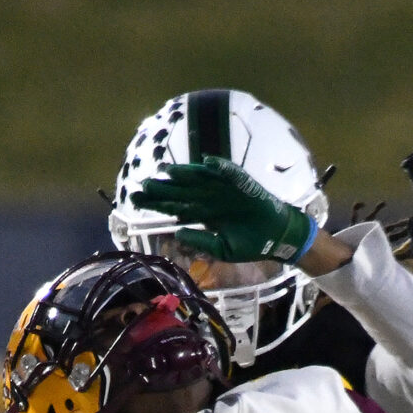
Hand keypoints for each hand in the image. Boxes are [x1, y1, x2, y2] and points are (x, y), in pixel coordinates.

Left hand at [130, 159, 317, 263]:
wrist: (277, 237)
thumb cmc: (250, 243)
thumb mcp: (222, 249)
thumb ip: (201, 240)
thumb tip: (178, 233)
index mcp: (203, 214)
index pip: (175, 206)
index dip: (156, 203)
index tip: (135, 199)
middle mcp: (210, 199)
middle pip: (182, 190)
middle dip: (163, 188)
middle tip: (143, 185)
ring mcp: (225, 190)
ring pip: (201, 179)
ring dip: (185, 174)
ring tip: (167, 171)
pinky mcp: (243, 184)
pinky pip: (231, 173)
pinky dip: (220, 167)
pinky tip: (205, 163)